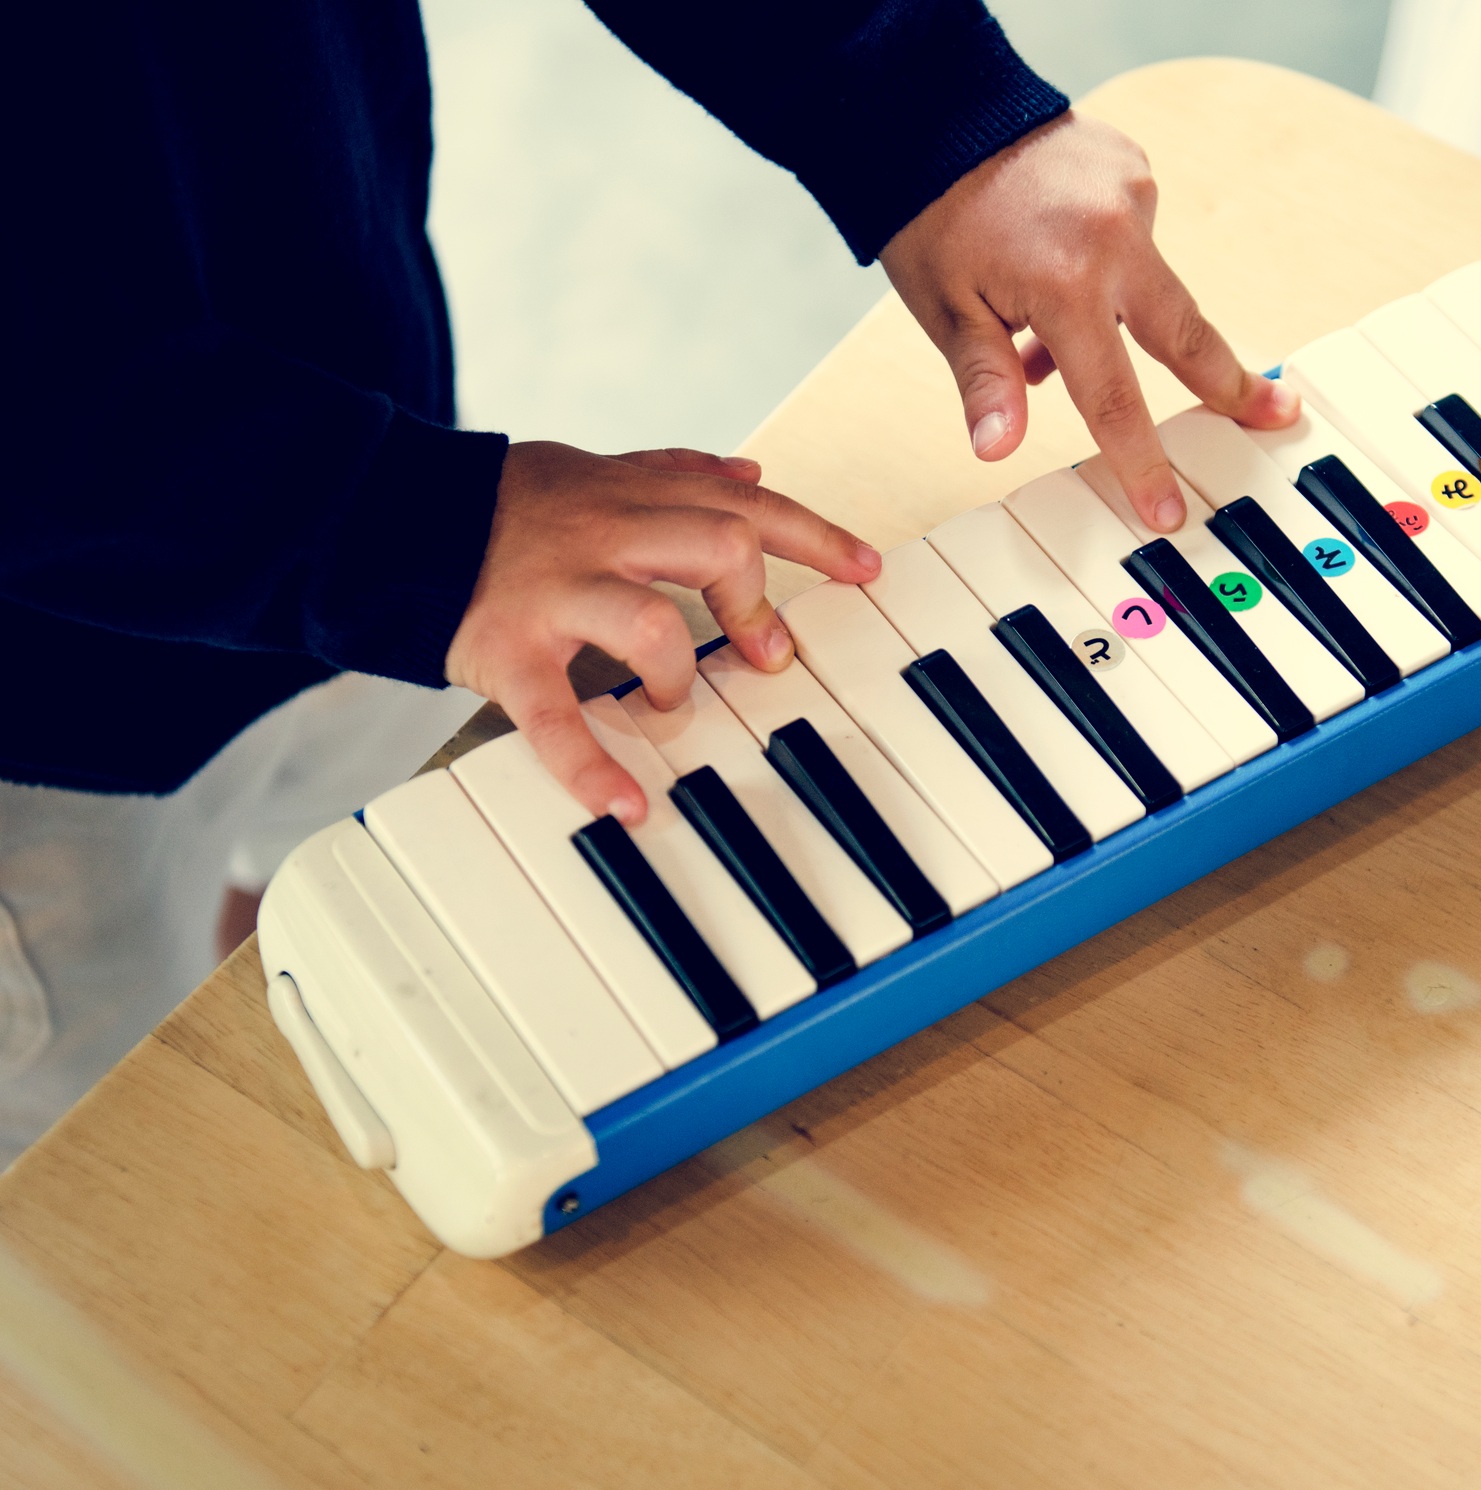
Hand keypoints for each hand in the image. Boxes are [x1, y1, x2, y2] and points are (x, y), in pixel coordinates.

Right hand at [445, 442, 878, 823]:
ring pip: (651, 622)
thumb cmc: (505, 506)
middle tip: (764, 656)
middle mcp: (601, 535)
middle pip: (717, 545)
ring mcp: (555, 592)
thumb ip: (672, 471)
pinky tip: (624, 805)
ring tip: (672, 703)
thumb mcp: (594, 469)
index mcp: (629, 495)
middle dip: (756, 605)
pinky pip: (556, 715)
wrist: (386, 516)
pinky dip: (591, 766)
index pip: (744, 504)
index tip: (868, 570)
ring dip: (680, 675)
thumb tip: (752, 472)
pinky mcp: (509, 650)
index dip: (815, 536)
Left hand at [879, 111, 1298, 531]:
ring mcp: (1133, 196)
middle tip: (1278, 412)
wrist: (937, 111)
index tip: (1169, 510)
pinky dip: (1104, 265)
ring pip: (1151, 286)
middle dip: (1231, 383)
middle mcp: (1115, 239)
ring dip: (1116, 319)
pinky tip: (1052, 254)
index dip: (1142, 462)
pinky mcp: (1134, 169)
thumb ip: (985, 381)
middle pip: (1186, 335)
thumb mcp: (944, 310)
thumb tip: (998, 448)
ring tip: (1036, 322)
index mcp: (1066, 284)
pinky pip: (1134, 239)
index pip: (1113, 400)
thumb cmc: (932, 216)